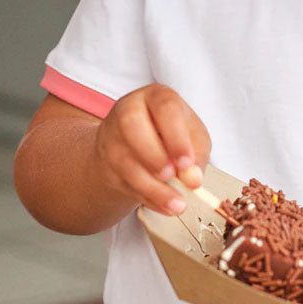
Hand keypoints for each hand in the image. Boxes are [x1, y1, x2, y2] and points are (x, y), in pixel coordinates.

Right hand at [94, 84, 210, 215]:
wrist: (138, 144)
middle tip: (173, 176)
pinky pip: (123, 183)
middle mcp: (128, 109)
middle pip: (131, 125)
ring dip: (152, 187)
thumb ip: (197, 154)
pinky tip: (165, 207)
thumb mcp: (193, 136)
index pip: (165, 108)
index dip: (176, 137)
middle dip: (154, 155)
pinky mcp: (105, 163)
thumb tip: (192, 178)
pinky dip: (147, 199)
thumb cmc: (171, 134)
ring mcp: (111, 136)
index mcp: (156, 97)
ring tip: (177, 203)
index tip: (187, 163)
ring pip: (124, 161)